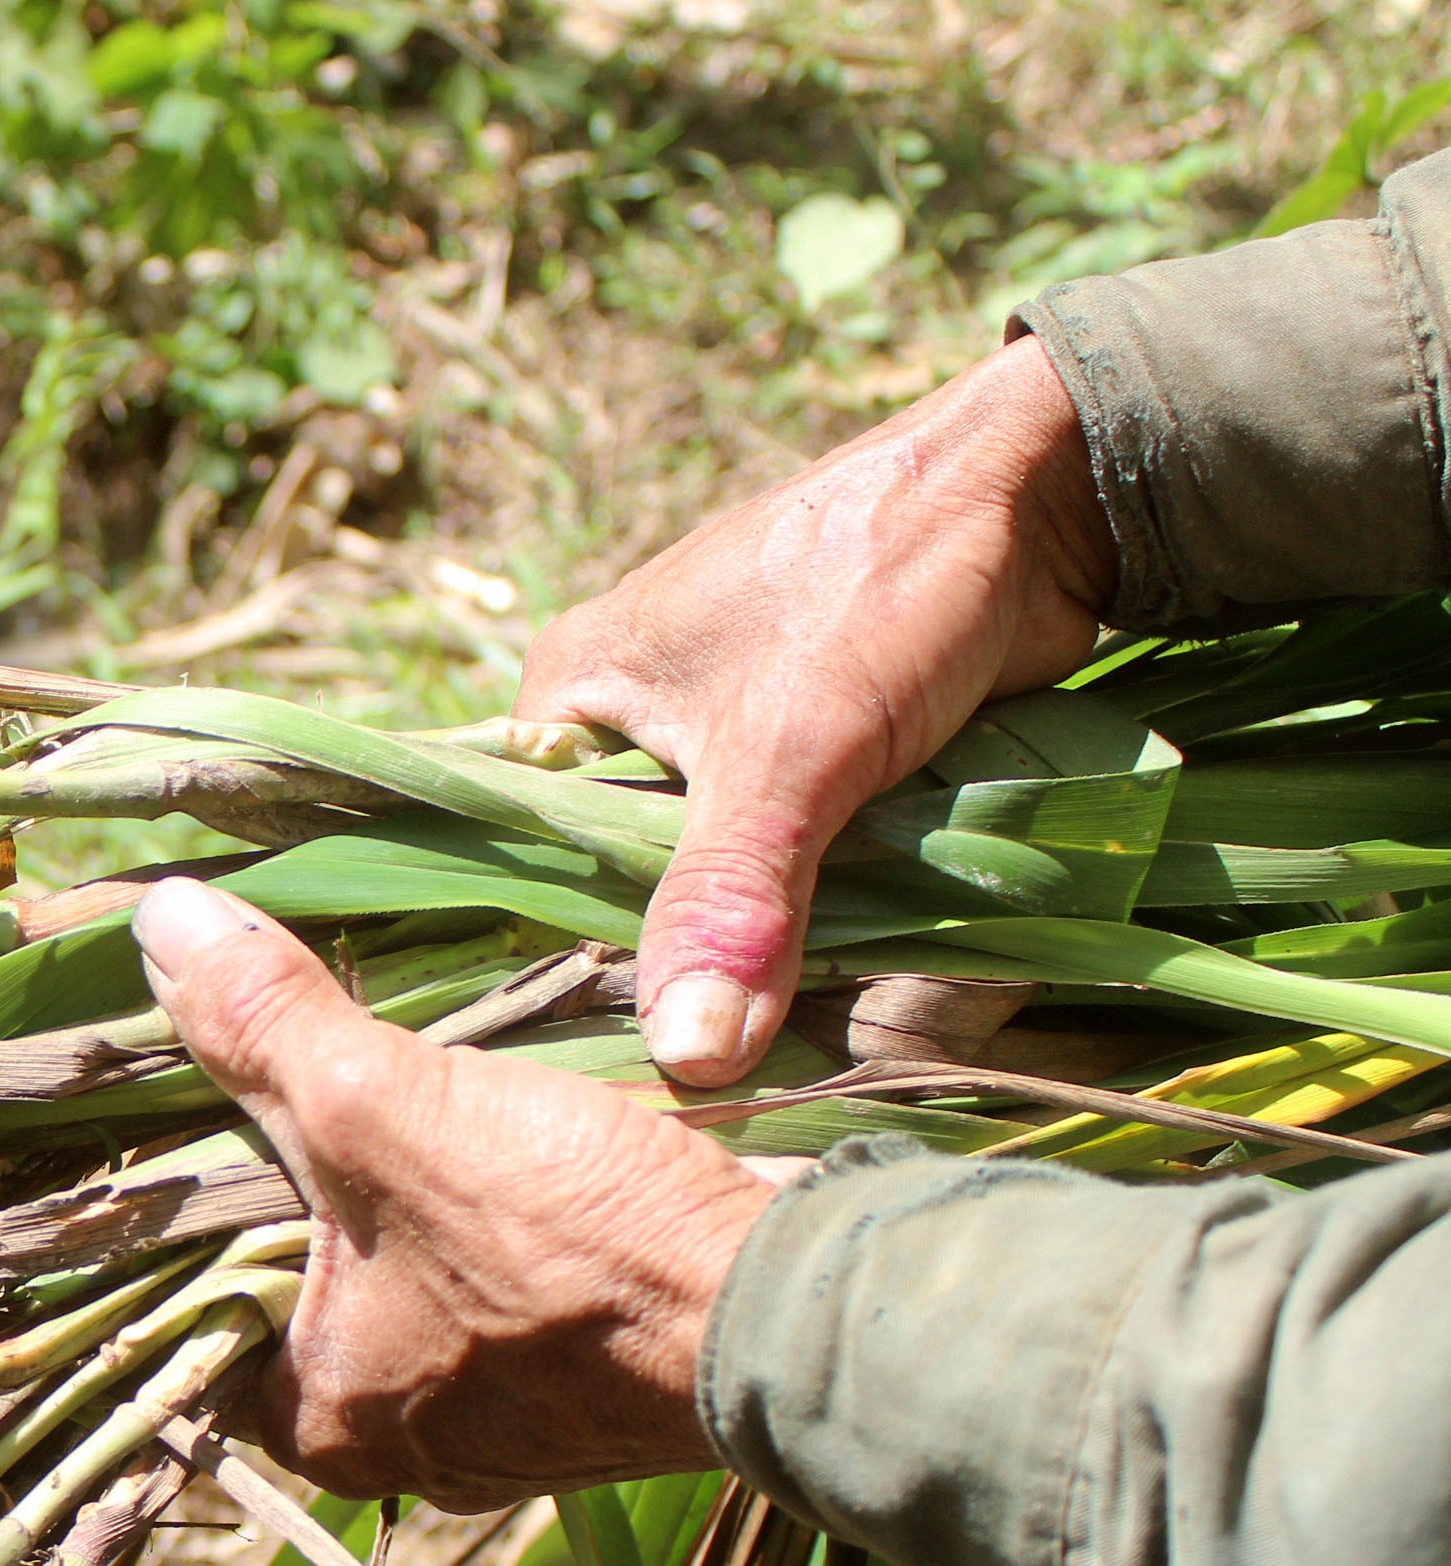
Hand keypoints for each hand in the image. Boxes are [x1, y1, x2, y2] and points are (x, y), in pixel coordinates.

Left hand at [136, 880, 774, 1510]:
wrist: (796, 1306)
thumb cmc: (571, 1240)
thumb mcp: (382, 1108)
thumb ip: (266, 1024)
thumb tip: (159, 922)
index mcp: (320, 1420)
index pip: (210, 1294)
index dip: (202, 1182)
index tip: (208, 1084)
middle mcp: (404, 1442)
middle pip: (317, 1272)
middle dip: (316, 1166)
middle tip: (305, 1051)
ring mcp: (510, 1416)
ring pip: (421, 1265)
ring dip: (419, 1174)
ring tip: (403, 1067)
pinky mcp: (596, 1375)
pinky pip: (512, 1272)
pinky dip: (503, 1201)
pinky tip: (504, 1117)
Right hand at [515, 336, 1118, 1084]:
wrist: (1043, 492)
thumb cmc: (882, 583)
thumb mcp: (788, 751)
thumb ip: (730, 901)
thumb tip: (686, 1061)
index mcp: (569, 698)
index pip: (521, 859)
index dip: (558, 960)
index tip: (597, 1061)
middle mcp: (623, 723)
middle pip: (621, 887)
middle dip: (674, 967)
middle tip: (699, 1073)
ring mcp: (718, 742)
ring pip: (713, 886)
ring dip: (754, 951)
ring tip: (775, 1042)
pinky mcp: (805, 760)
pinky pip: (787, 868)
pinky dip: (816, 915)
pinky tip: (834, 982)